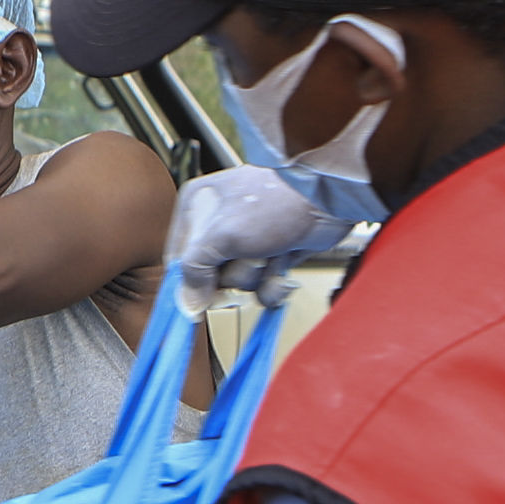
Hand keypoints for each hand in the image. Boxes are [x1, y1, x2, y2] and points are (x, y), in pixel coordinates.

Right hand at [166, 166, 349, 308]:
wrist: (327, 198)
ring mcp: (248, 240)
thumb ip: (194, 270)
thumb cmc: (273, 202)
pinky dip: (273, 284)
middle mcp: (219, 223)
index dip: (187, 283)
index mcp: (197, 207)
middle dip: (229, 276)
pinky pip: (262, 286)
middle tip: (242, 262)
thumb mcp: (220, 236)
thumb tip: (187, 304)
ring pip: (237, 282)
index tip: (193, 305)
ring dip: (255, 276)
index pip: (178, 257)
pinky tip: (281, 269)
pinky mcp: (272, 254)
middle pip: (208, 274)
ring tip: (268, 253)